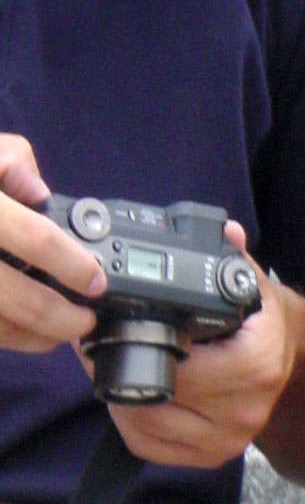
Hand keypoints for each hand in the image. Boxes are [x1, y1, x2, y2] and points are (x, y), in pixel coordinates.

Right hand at [0, 136, 105, 354]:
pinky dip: (11, 337)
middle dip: (67, 319)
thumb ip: (13, 165)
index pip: (38, 240)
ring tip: (61, 330)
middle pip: (26, 303)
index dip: (75, 266)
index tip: (96, 281)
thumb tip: (41, 195)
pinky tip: (26, 331)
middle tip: (86, 319)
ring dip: (40, 337)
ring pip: (4, 330)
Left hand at [102, 225, 296, 469]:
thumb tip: (223, 233)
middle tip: (99, 344)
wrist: (294, 362)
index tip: (116, 325)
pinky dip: (132, 426)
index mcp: (256, 365)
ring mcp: (231, 439)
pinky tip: (134, 398)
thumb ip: (231, 257)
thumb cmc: (264, 323)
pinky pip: (153, 449)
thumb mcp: (252, 283)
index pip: (179, 369)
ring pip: (148, 428)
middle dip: (121, 370)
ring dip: (122, 399)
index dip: (138, 345)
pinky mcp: (214, 457)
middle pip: (157, 400)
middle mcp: (247, 409)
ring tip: (116, 367)